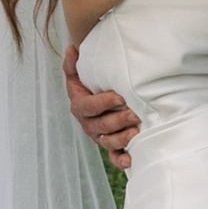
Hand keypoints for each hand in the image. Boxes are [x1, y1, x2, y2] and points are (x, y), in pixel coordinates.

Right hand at [64, 44, 140, 167]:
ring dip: (122, 138)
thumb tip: (71, 48)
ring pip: (109, 142)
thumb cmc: (89, 87)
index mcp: (80, 107)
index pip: (90, 106)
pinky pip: (113, 156)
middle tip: (134, 114)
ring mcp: (100, 136)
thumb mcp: (78, 75)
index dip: (104, 103)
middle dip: (118, 121)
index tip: (120, 97)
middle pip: (102, 126)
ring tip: (135, 132)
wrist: (96, 102)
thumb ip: (73, 64)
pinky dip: (121, 160)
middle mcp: (89, 124)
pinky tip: (130, 159)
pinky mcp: (110, 145)